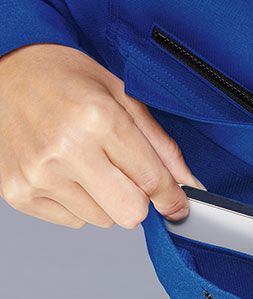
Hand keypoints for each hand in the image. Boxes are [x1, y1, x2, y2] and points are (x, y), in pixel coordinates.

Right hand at [0, 43, 204, 228]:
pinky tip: (67, 173)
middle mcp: (66, 150)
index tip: (177, 204)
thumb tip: (189, 186)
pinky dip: (81, 204)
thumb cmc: (65, 80)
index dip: (172, 197)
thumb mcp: (123, 98)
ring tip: (89, 164)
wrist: (3, 76)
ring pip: (104, 220)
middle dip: (139, 199)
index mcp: (97, 119)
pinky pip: (75, 221)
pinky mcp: (20, 194)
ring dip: (107, 200)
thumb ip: (161, 147)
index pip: (152, 181)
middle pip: (131, 213)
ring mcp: (39, 176)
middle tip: (127, 174)